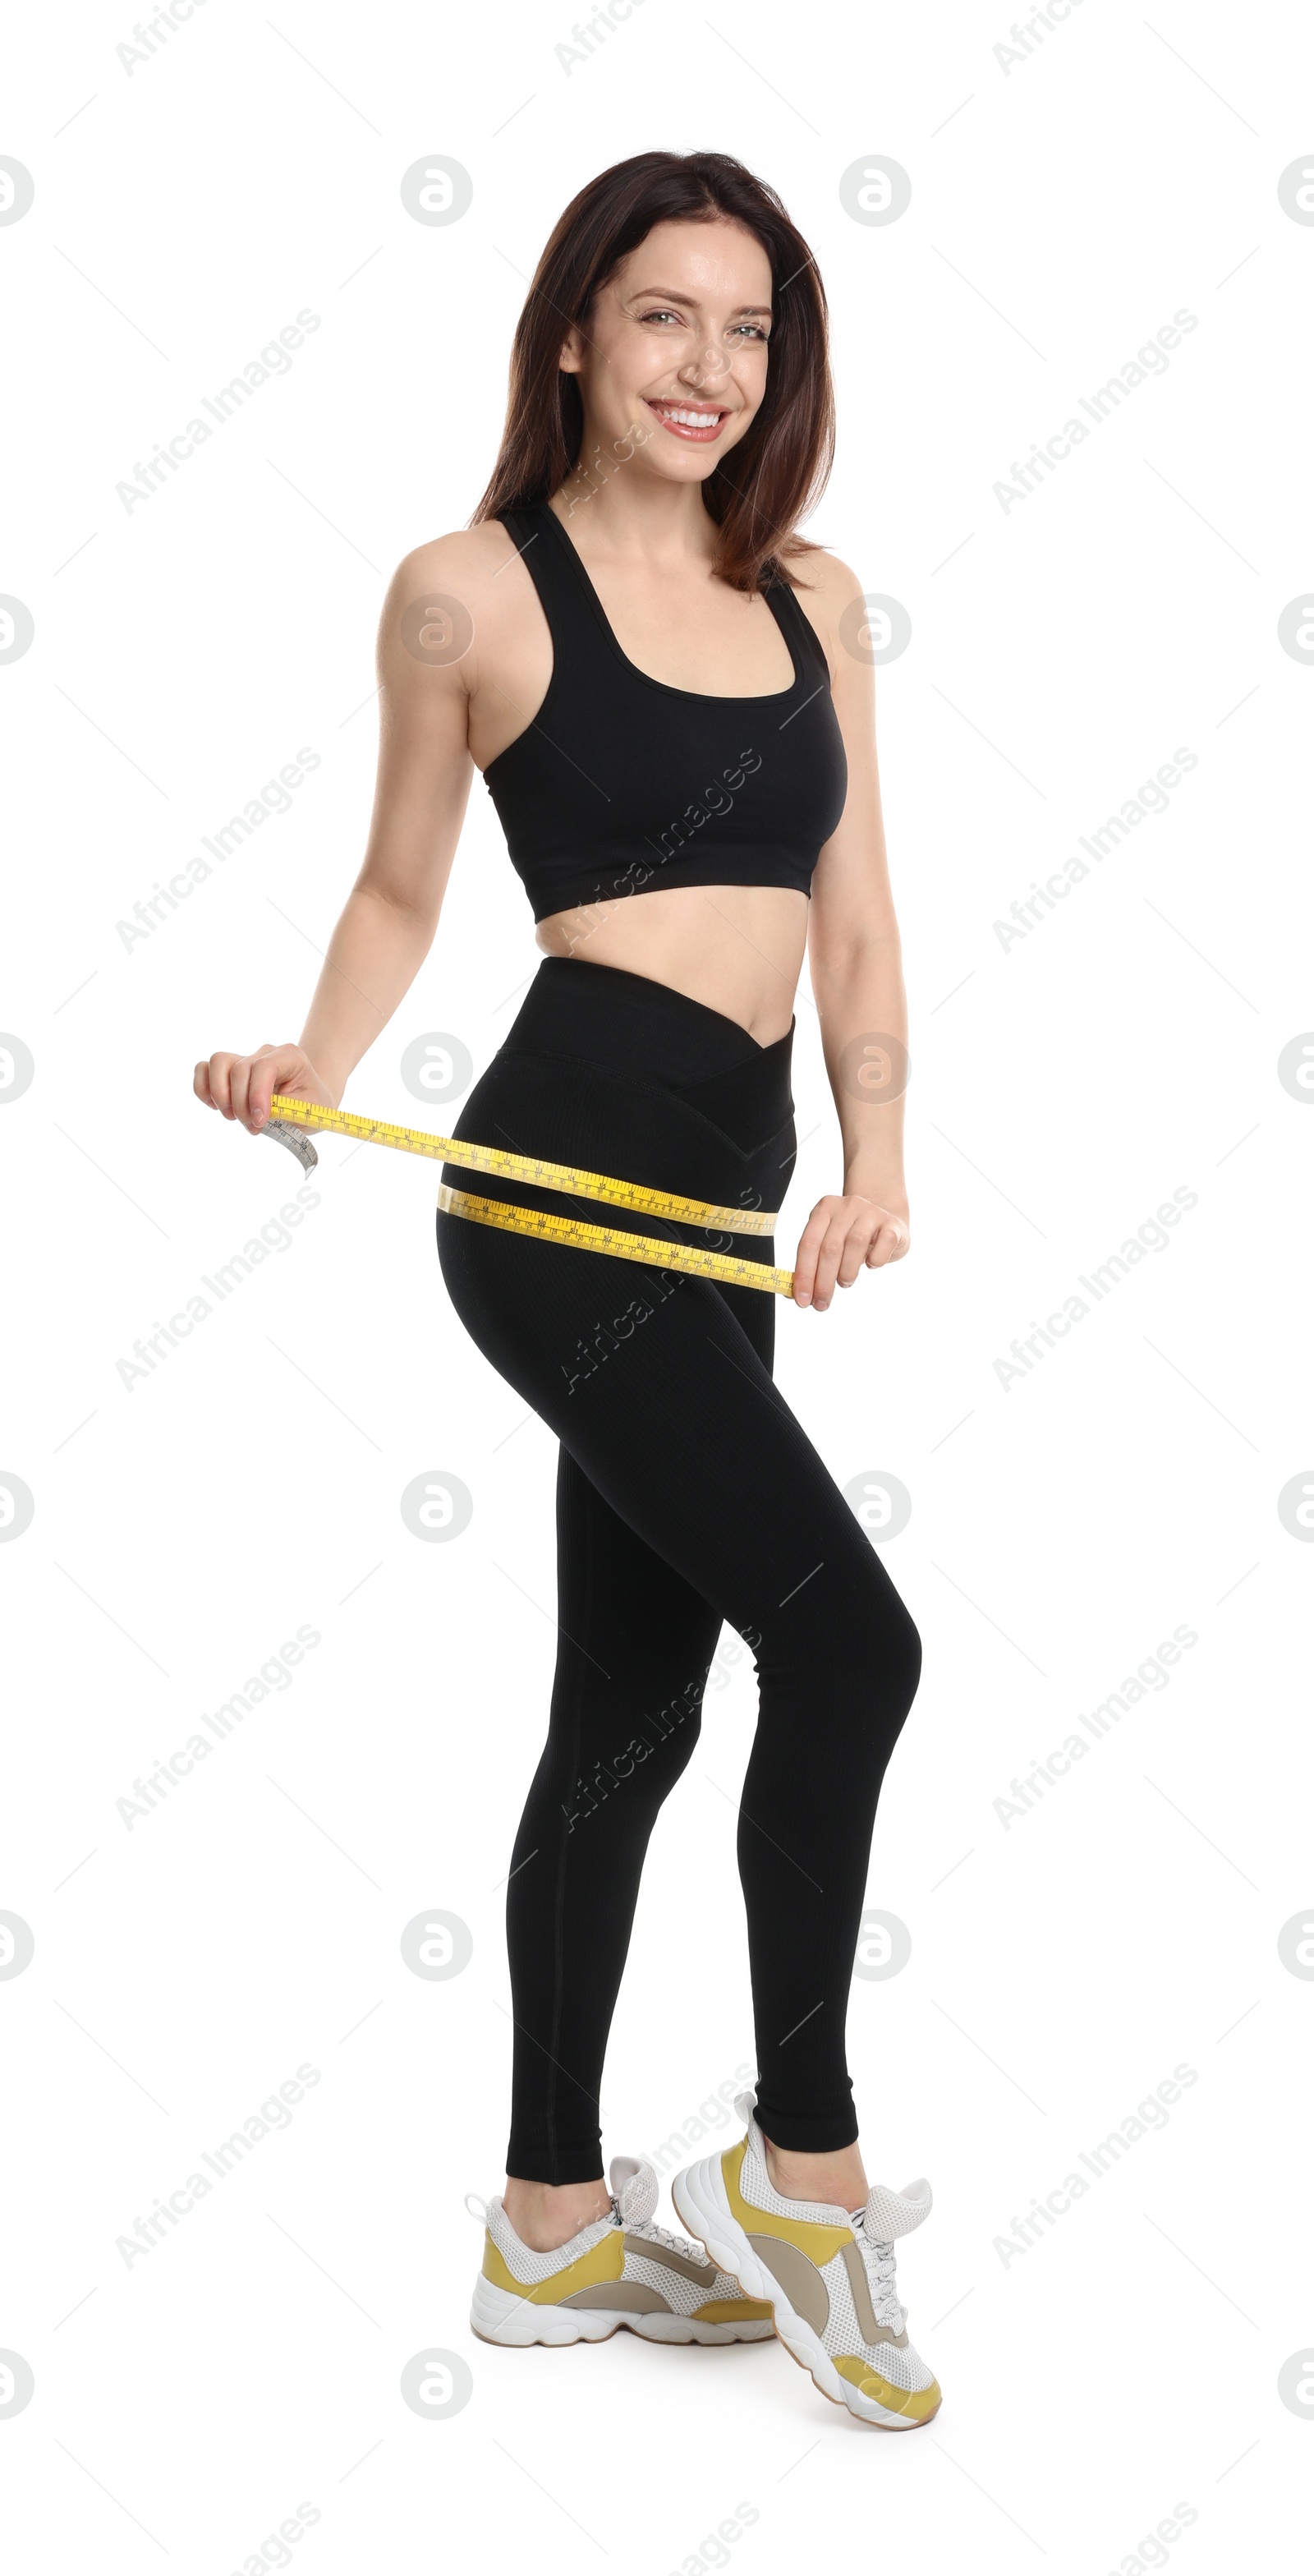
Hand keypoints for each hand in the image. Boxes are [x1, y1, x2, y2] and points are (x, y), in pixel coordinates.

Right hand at [193, 1043, 334, 1134]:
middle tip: (254, 1127)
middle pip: (240, 1069)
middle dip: (241, 1104)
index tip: (259, 1121)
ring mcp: (245, 1058)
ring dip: (220, 1095)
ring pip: (218, 1062)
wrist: (309, 1098)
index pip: (264, 1067)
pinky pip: (204, 1069)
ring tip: (233, 1117)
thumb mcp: (309, 1111)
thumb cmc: (311, 1104)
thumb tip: (254, 1116)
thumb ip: (283, 1111)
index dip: (257, 1095)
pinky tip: (216, 1107)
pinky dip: (204, 1090)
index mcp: (290, 1056)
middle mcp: (265, 1052)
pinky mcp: (229, 1069)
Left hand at [791, 1193, 909, 1310]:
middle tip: (822, 1303)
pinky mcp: (892, 1223)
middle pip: (830, 1247)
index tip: (802, 1300)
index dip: (804, 1274)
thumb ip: (812, 1264)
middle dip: (823, 1282)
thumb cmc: (852, 1238)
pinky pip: (883, 1243)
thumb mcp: (829, 1243)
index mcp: (824, 1209)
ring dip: (847, 1272)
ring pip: (854, 1244)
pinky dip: (875, 1260)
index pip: (808, 1243)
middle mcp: (847, 1207)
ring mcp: (871, 1212)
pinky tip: (871, 1265)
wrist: (887, 1223)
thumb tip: (794, 1294)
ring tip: (845, 1282)